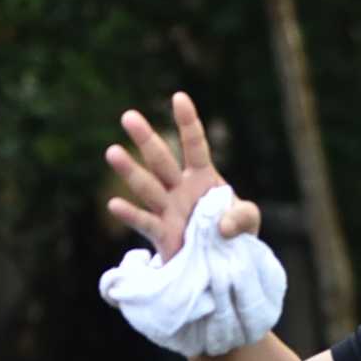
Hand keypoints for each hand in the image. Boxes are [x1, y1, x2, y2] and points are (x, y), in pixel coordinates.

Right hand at [105, 92, 260, 261]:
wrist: (220, 262)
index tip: (179, 98)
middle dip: (146, 139)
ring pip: (147, 186)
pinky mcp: (162, 235)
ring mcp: (169, 209)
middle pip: (161, 160)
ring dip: (130, 171)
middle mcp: (180, 188)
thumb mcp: (248, 219)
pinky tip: (115, 205)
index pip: (195, 145)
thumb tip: (222, 226)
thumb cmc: (233, 231)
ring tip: (112, 152)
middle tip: (128, 117)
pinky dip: (131, 214)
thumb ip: (242, 217)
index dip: (188, 122)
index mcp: (203, 176)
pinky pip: (145, 222)